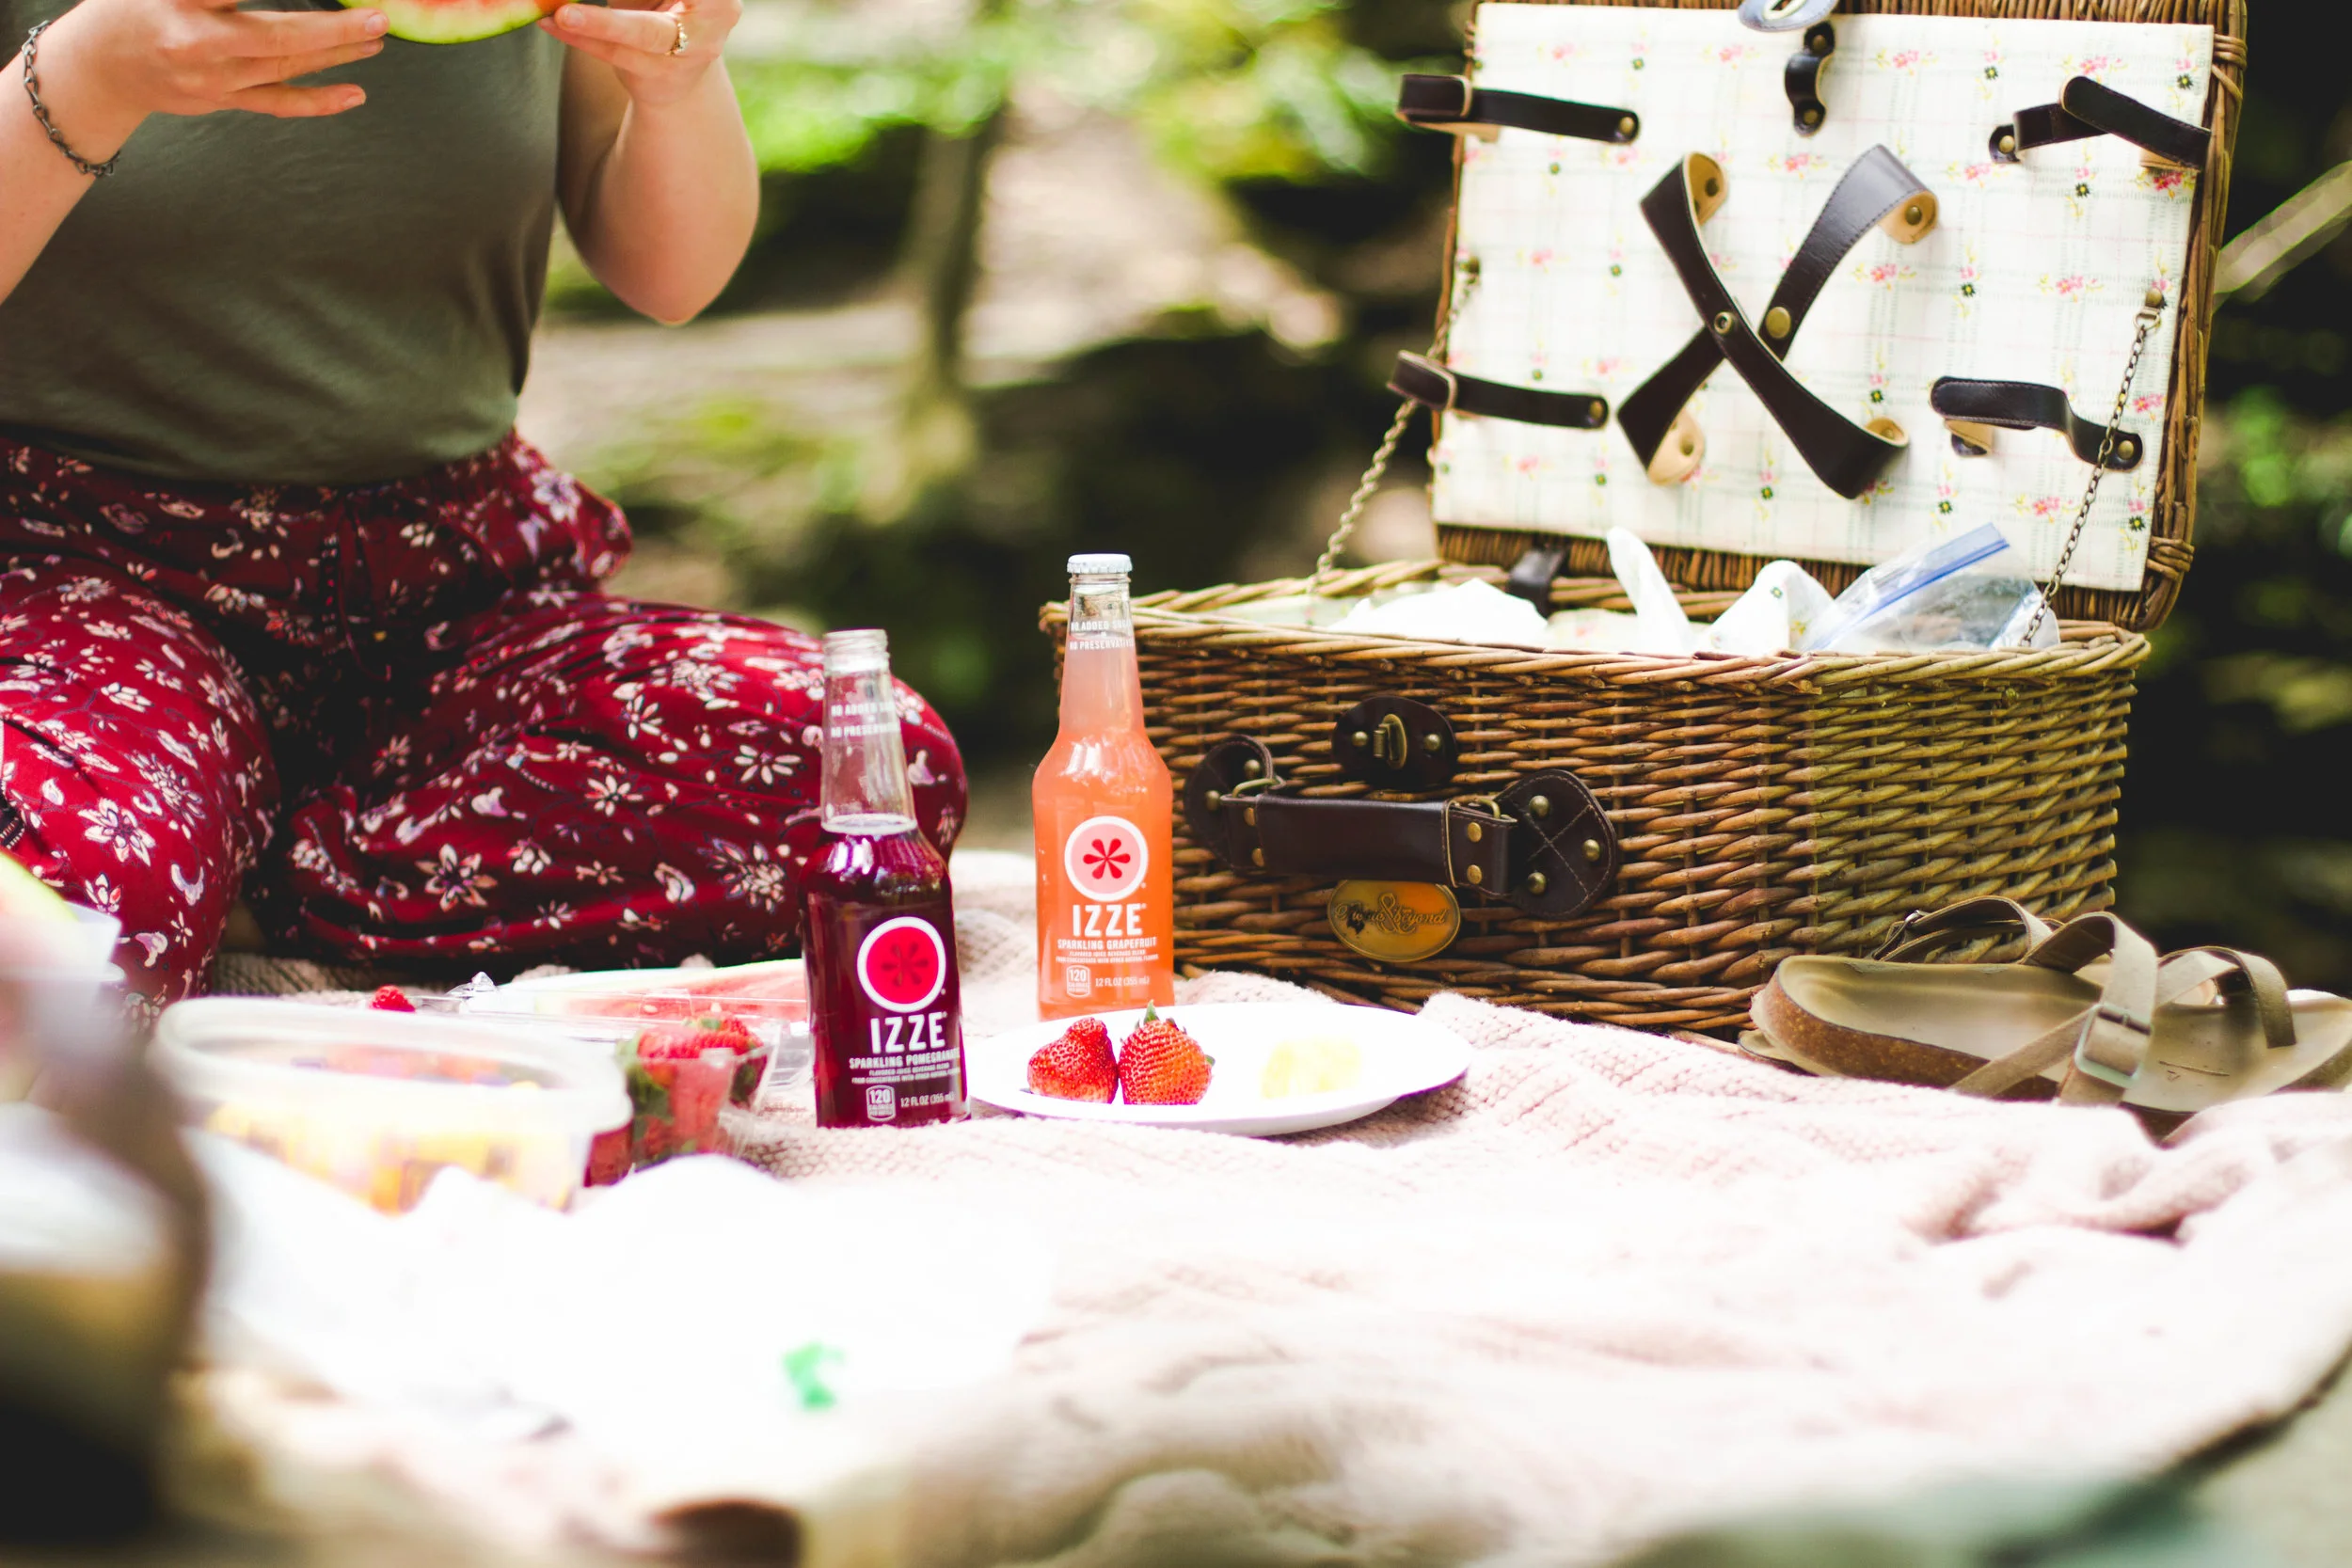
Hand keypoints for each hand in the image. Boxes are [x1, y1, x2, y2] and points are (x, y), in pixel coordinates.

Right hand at [35, 0, 386, 150]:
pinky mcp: (224, 100)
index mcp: (181, 3)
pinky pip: (278, 103)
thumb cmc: (133, 8)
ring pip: (285, 67)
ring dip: (337, 54)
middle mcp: (198, 43)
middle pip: (275, 36)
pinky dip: (319, 100)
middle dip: (332, 29)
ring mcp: (213, 79)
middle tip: (377, 17)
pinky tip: (355, 93)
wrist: (100, 67)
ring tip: (377, 39)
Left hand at [541, 0, 739, 108]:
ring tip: (557, 14)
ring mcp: (692, 53)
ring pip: (639, 36)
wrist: (679, 66)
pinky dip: (582, 38)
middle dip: (614, 20)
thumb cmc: (662, 7)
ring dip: (593, 25)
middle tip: (568, 10)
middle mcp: (714, 19)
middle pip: (658, 22)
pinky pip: (617, 55)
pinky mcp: (663, 77)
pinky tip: (551, 24)